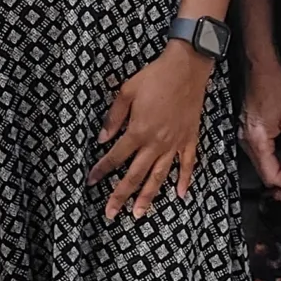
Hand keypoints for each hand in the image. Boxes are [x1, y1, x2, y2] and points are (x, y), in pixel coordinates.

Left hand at [88, 42, 214, 218]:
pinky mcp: (189, 139)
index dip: (101, 170)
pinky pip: (187, 164)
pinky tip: (180, 195)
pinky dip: (184, 180)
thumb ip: (113, 117)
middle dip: (121, 195)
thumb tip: (102, 138)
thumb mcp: (126, 91)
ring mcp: (174, 143)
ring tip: (139, 213)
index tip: (91, 181)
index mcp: (138, 131)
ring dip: (148, 196)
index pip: (115, 157)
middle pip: (135, 175)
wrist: (186, 67)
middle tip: (110, 213)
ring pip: (159, 176)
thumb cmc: (155, 76)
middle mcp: (155, 142)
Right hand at [239, 53, 280, 193]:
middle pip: (265, 171)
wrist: (261, 66)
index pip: (271, 175)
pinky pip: (260, 150)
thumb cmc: (275, 85)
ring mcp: (245, 135)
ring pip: (263, 162)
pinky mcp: (247, 128)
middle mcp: (247, 141)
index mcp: (258, 140)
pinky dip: (275, 154)